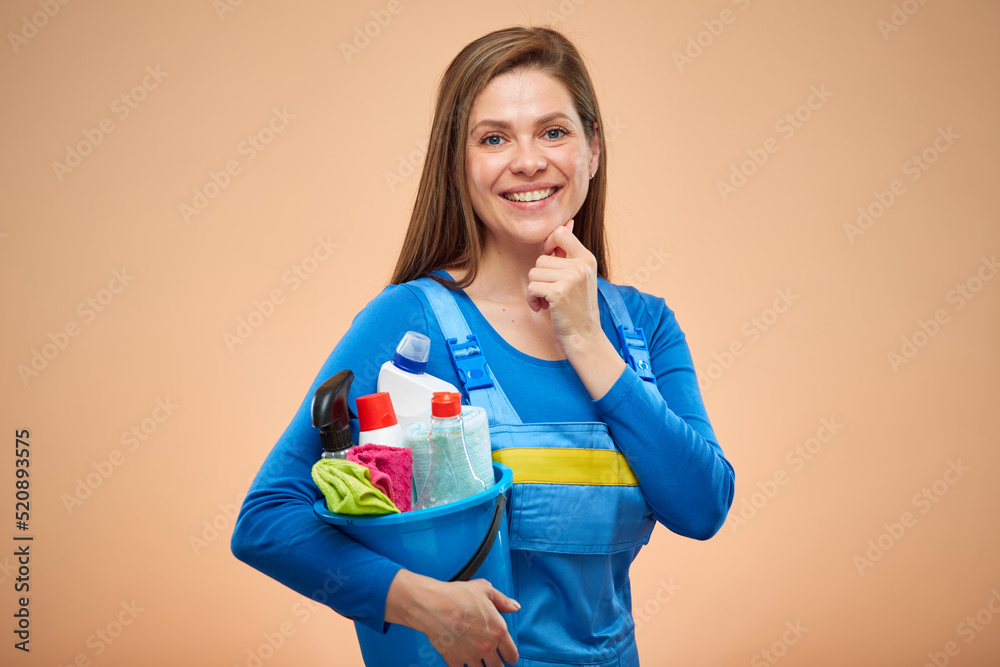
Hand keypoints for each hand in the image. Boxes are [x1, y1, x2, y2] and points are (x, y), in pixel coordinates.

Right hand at [385, 569, 519, 666]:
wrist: (433, 605)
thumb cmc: (456, 596)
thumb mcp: (485, 590)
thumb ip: (503, 600)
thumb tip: (514, 606)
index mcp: (498, 631)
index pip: (512, 655)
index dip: (510, 655)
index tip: (507, 654)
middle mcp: (487, 647)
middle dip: (496, 663)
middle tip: (491, 657)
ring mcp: (471, 656)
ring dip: (481, 666)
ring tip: (477, 659)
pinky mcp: (454, 660)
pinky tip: (463, 662)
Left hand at [527, 219, 601, 343]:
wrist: (584, 336)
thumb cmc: (577, 307)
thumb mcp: (579, 275)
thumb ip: (569, 252)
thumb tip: (567, 222)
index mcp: (587, 258)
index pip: (560, 233)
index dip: (548, 244)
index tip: (549, 260)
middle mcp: (581, 266)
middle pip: (540, 259)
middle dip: (540, 278)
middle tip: (552, 293)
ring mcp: (570, 278)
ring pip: (533, 273)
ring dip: (535, 290)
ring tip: (549, 301)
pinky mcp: (558, 292)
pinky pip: (531, 288)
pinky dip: (532, 300)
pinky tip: (543, 308)